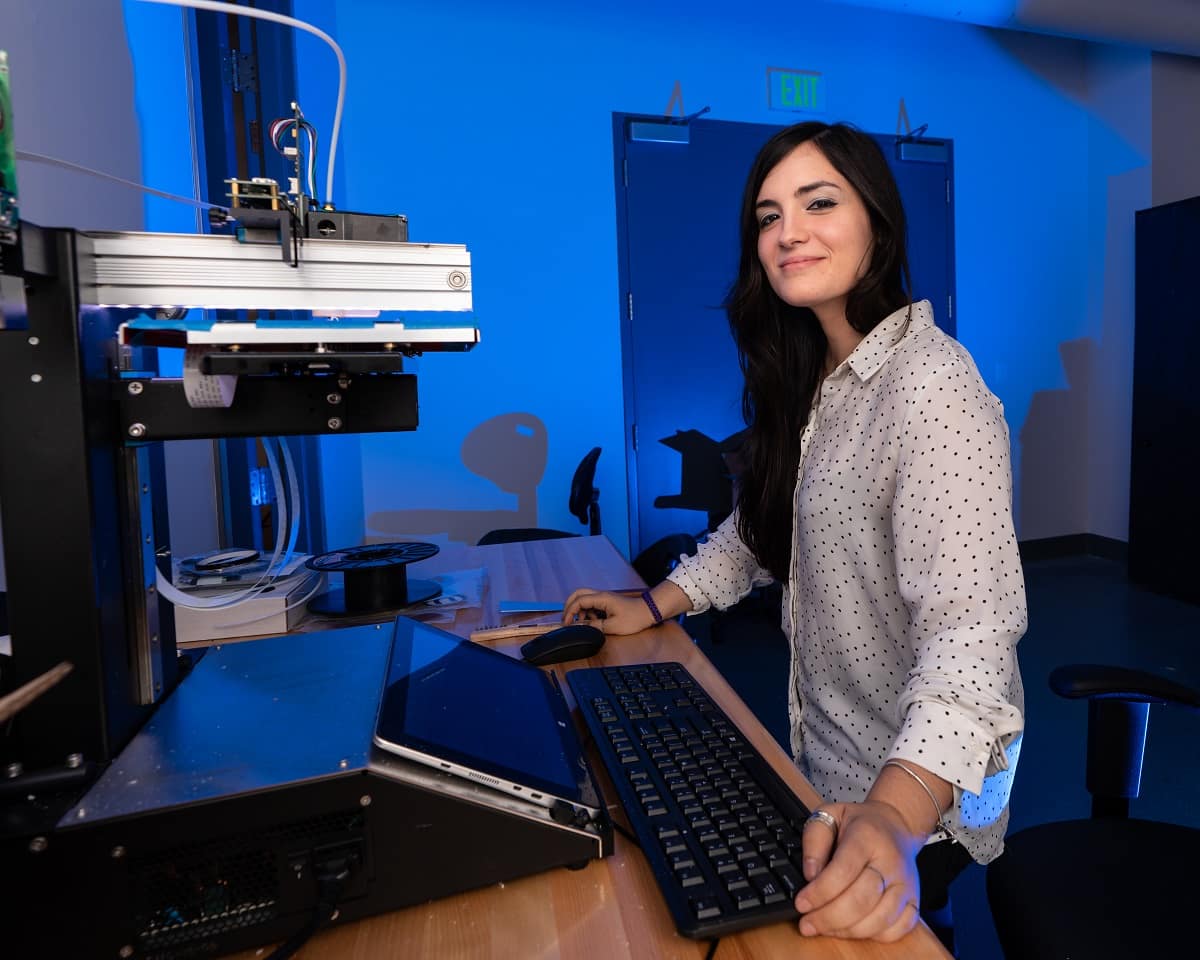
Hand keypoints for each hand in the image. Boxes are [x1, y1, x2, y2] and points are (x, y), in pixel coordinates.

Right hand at [562, 589, 653, 634]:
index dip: (569, 612)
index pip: (578, 601)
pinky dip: (588, 612)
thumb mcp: (612, 626)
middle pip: (578, 594)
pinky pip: (592, 604)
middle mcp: (600, 595)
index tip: (567, 623)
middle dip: (569, 606)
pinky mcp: (606, 602)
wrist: (648, 612)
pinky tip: (593, 622)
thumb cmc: (634, 618)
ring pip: (584, 599)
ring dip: (580, 610)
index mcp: (601, 598)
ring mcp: (603, 598)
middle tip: (567, 619)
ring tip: (584, 623)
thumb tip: (580, 627)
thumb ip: (594, 626)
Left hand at [793, 801, 923, 941]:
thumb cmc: (859, 823)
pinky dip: (872, 936)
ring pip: (880, 920)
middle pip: (862, 900)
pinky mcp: (914, 902)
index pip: (844, 870)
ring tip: (824, 928)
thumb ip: (814, 840)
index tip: (801, 903)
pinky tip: (851, 929)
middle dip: (829, 918)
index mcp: (868, 837)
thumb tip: (810, 874)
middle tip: (807, 924)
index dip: (820, 892)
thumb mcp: (829, 815)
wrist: (895, 824)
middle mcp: (891, 863)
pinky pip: (896, 930)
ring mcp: (905, 885)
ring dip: (847, 930)